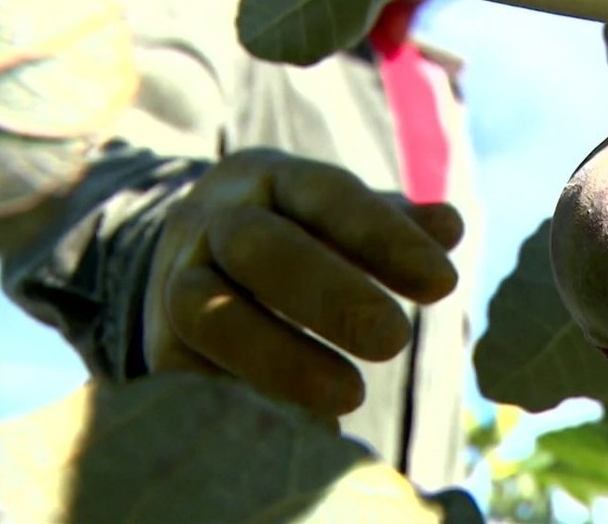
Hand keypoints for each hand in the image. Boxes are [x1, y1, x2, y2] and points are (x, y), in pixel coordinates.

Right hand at [143, 148, 461, 418]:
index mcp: (270, 177)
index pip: (326, 195)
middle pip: (260, 247)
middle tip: (395, 342)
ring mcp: (175, 280)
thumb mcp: (342, 216)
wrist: (194, 255)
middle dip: (329, 294)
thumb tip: (448, 226)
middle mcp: (214, 220)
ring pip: (209, 312)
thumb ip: (396, 225)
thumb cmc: (298, 233)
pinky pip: (188, 374)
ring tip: (351, 397)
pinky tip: (309, 430)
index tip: (444, 284)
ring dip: (281, 358)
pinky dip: (246, 401)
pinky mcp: (158, 346)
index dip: (383, 237)